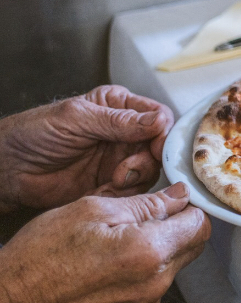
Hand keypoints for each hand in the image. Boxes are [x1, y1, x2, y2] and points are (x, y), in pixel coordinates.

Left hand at [0, 85, 173, 212]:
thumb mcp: (76, 119)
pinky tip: (102, 191)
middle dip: (148, 160)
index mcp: (118, 107)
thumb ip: (119, 121)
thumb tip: (158, 120)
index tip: (156, 147)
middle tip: (128, 168)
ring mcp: (117, 160)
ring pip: (149, 171)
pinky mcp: (110, 184)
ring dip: (135, 179)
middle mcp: (124, 134)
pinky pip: (131, 192)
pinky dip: (121, 195)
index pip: (158, 117)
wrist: (6, 170)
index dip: (162, 133)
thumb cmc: (32, 134)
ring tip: (113, 180)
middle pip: (158, 147)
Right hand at [0, 183, 209, 302]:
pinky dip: (145, 270)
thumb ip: (147, 203)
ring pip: (174, 265)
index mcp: (149, 252)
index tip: (173, 200)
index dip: (189, 207)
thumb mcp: (95, 210)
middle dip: (178, 226)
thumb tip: (180, 195)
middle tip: (146, 216)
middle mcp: (154, 283)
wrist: (14, 299)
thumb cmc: (44, 253)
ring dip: (160, 249)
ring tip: (122, 239)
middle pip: (193, 246)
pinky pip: (155, 286)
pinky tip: (115, 262)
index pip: (200, 224)